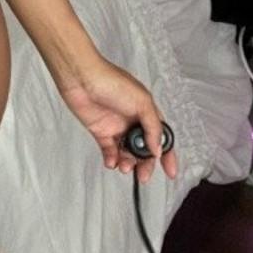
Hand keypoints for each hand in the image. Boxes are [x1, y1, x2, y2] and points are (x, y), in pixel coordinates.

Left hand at [54, 52, 177, 184]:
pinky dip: (111, 159)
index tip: (170, 171)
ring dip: (128, 162)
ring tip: (124, 165)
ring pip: (126, 153)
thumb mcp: (142, 102)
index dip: (167, 154)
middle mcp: (133, 120)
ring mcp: (117, 126)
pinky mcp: (100, 131)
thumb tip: (157, 149)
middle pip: (144, 149)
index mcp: (146, 111)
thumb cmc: (111, 80)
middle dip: (145, 164)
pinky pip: (109, 151)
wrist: (82, 78)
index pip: (161, 136)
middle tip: (143, 174)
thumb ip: (152, 127)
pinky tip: (111, 161)